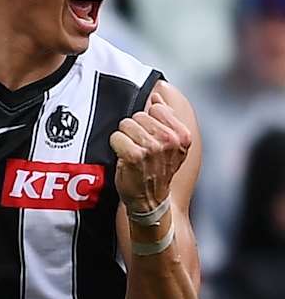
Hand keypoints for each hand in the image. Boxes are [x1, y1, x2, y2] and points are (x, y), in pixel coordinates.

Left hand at [109, 91, 191, 211]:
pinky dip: (117, 147)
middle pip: (139, 115)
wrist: (151, 201)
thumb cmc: (158, 174)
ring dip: (125, 138)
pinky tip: (125, 158)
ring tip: (133, 153)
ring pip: (126, 125)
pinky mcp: (134, 156)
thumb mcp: (171, 145)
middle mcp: (169, 140)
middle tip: (140, 148)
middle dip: (135, 130)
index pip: (156, 108)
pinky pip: (116, 137)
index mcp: (181, 135)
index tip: (151, 137)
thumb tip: (157, 96)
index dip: (148, 122)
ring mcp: (152, 148)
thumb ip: (166, 118)